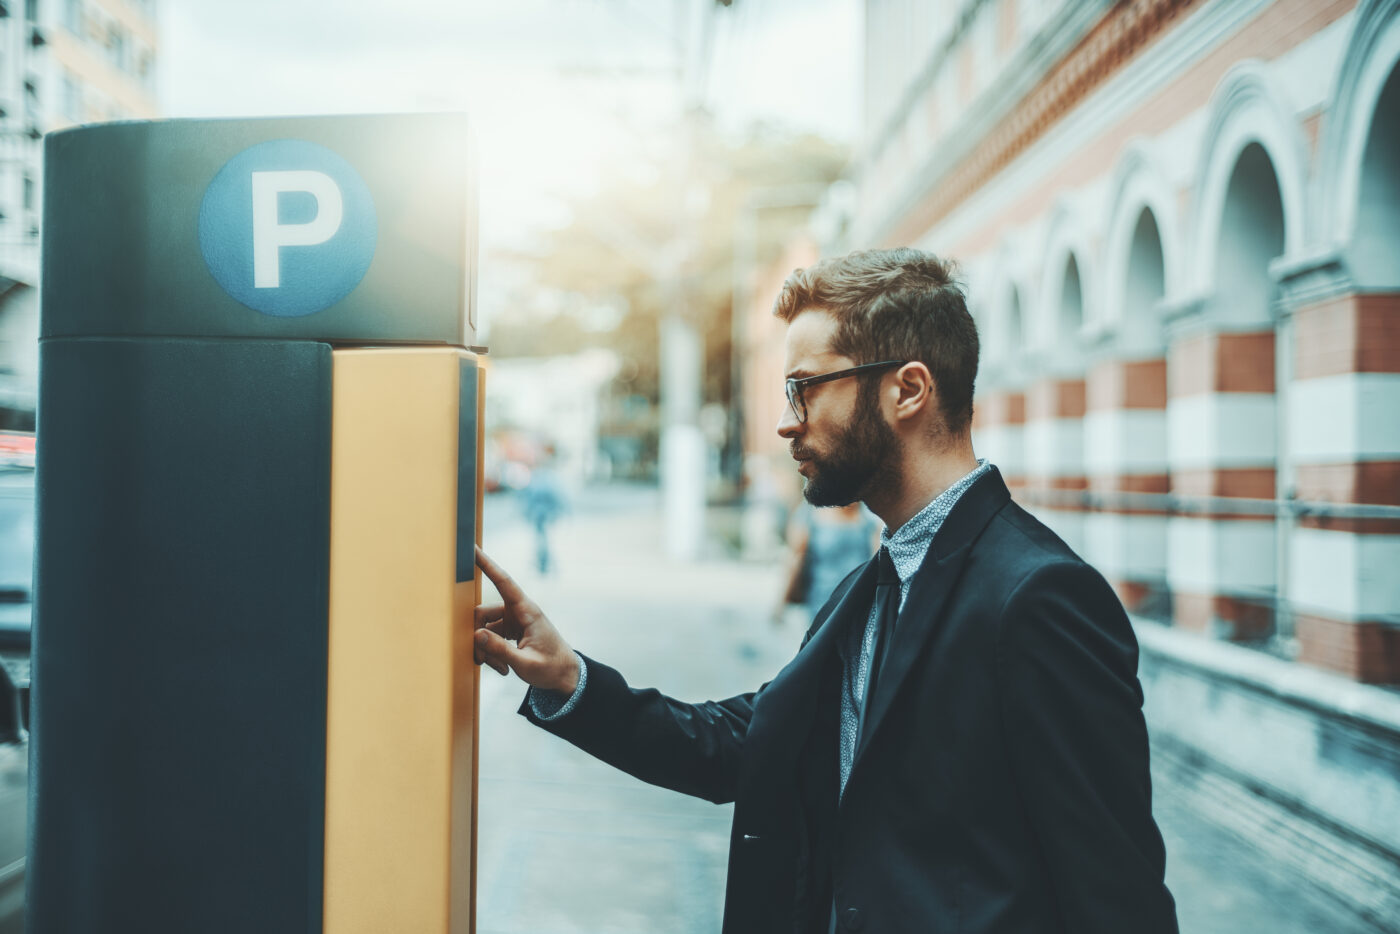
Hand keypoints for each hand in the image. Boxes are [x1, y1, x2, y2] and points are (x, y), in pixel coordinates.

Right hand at [473, 546, 580, 693]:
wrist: (566, 676)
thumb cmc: (551, 668)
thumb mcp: (526, 663)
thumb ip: (500, 650)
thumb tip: (476, 635)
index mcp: (527, 611)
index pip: (503, 582)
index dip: (487, 564)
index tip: (473, 548)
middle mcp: (518, 611)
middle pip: (484, 613)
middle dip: (479, 638)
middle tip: (483, 661)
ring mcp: (514, 620)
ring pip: (484, 628)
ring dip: (487, 650)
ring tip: (501, 668)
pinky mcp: (511, 630)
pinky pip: (490, 636)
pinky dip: (492, 653)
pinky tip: (503, 668)